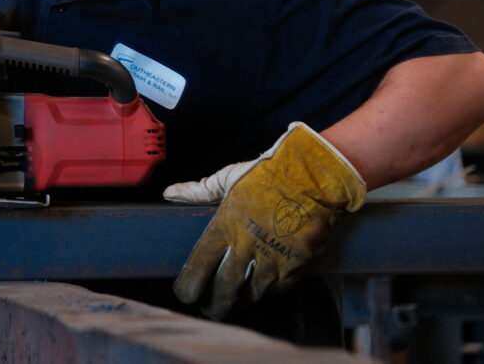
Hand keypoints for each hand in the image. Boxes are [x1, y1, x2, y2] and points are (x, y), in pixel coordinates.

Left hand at [164, 122, 365, 319]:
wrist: (313, 174)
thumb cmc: (266, 174)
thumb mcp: (228, 177)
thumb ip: (198, 191)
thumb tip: (169, 193)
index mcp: (225, 225)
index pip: (199, 266)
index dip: (189, 286)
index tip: (185, 294)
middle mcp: (247, 246)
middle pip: (224, 289)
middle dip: (214, 305)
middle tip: (209, 310)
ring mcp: (274, 257)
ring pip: (252, 293)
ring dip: (240, 301)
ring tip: (233, 303)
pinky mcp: (298, 263)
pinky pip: (279, 287)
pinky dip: (268, 290)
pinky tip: (261, 288)